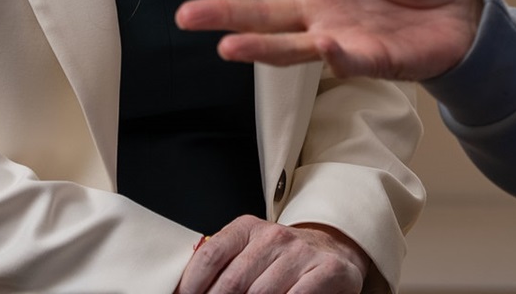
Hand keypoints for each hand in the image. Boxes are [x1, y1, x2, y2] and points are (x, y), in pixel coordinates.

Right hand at [175, 0, 482, 79]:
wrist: (462, 9)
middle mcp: (319, 9)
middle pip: (262, 13)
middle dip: (224, 14)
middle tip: (186, 15)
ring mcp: (339, 37)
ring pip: (289, 46)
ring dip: (259, 47)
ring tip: (227, 47)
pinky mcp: (369, 60)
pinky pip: (347, 60)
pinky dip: (336, 54)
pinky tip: (323, 44)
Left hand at [176, 217, 368, 293]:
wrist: (332, 252)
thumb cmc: (282, 261)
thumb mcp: (249, 253)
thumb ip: (221, 267)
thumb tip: (182, 291)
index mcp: (248, 228)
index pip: (210, 256)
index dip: (192, 286)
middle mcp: (274, 236)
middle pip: (232, 283)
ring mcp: (301, 253)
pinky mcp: (327, 270)